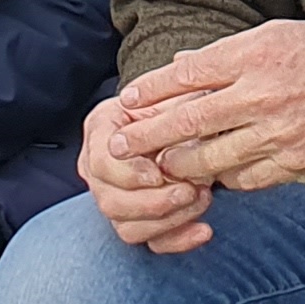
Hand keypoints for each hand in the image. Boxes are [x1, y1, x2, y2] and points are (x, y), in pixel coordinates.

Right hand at [78, 88, 216, 252]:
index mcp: (102, 131)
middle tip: (192, 189)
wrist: (194, 125)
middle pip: (109, 200)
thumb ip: (179, 85)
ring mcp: (116, 199)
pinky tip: (205, 231)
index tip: (159, 172)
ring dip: (168, 219)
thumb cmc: (183, 104)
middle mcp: (100, 169)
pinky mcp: (139, 222)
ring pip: (126, 226)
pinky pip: (150, 243)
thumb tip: (183, 60)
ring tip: (204, 199)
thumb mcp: (180, 91)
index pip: (100, 161)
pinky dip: (178, 240)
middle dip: (153, 201)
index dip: (128, 172)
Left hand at [108, 21, 304, 200]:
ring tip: (160, 166)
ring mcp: (278, 134)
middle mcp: (263, 94)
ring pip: (209, 159)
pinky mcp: (292, 165)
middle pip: (188, 121)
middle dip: (146, 137)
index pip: (188, 75)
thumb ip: (226, 55)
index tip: (126, 102)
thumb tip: (179, 65)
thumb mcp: (277, 35)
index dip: (151, 91)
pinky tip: (211, 175)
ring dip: (178, 165)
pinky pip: (242, 179)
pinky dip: (222, 178)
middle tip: (118, 147)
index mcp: (257, 54)